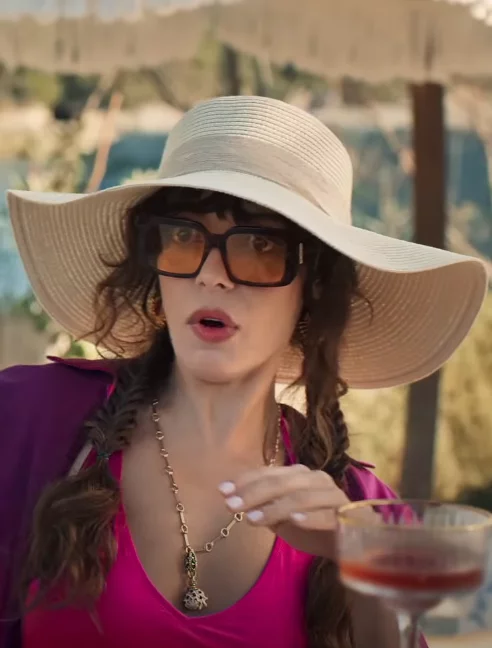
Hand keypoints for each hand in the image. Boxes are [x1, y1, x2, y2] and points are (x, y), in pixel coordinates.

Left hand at [218, 464, 349, 557]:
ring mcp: (334, 496)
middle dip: (253, 493)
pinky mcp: (349, 517)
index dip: (245, 481)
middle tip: (230, 506)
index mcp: (300, 475)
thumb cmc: (314, 528)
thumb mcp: (283, 518)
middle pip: (281, 482)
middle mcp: (317, 480)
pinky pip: (328, 514)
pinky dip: (310, 516)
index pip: (269, 473)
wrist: (355, 547)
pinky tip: (294, 521)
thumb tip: (231, 498)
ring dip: (275, 507)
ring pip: (301, 497)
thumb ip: (262, 506)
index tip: (222, 491)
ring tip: (252, 519)